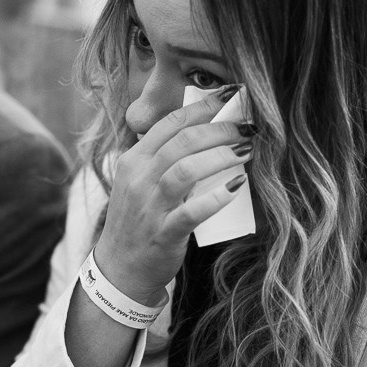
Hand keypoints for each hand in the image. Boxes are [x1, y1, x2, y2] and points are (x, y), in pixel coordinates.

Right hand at [96, 97, 252, 302]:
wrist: (120, 269)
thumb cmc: (139, 222)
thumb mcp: (141, 183)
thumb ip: (163, 159)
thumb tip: (204, 133)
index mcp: (134, 161)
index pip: (169, 123)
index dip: (202, 106)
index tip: (230, 96)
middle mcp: (139, 179)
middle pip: (182, 141)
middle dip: (220, 128)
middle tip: (247, 126)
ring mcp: (149, 206)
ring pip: (186, 169)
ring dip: (221, 156)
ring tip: (247, 150)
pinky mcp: (163, 233)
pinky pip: (191, 211)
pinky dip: (216, 197)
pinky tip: (237, 187)